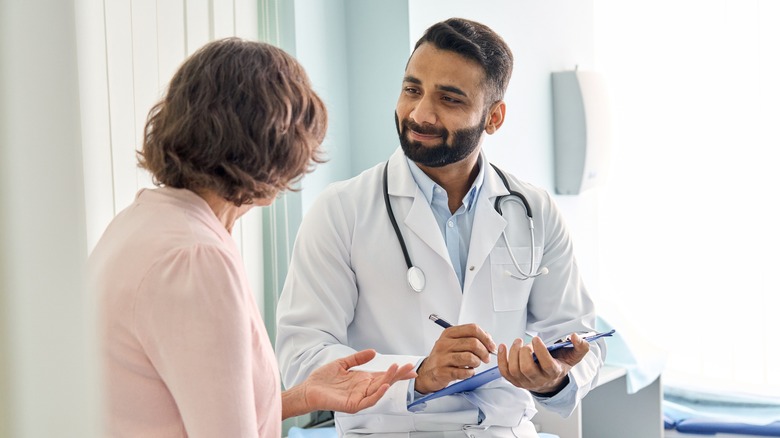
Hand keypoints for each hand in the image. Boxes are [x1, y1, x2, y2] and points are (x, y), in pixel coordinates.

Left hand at [301, 349, 416, 413]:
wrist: (308, 389)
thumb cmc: (323, 380)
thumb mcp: (343, 363)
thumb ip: (358, 358)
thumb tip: (373, 352)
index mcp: (363, 380)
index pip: (384, 375)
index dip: (397, 372)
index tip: (410, 367)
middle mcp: (363, 389)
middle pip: (385, 381)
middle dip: (398, 375)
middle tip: (410, 367)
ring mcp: (359, 398)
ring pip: (379, 390)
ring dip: (389, 380)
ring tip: (397, 370)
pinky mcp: (353, 405)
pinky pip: (369, 401)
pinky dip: (378, 394)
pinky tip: (384, 385)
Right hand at [415, 323, 496, 393]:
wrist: (427, 372)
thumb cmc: (444, 357)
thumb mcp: (454, 342)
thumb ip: (470, 338)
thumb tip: (488, 338)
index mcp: (449, 333)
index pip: (472, 329)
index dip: (486, 337)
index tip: (491, 346)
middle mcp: (444, 344)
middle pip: (473, 343)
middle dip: (484, 352)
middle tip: (485, 358)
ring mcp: (442, 357)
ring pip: (469, 357)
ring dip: (477, 362)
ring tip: (474, 364)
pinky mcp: (442, 371)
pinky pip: (463, 372)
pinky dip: (470, 373)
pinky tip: (468, 372)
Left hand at [497, 333, 588, 394]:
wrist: (551, 381)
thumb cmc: (560, 365)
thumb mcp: (573, 356)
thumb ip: (580, 346)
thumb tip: (575, 336)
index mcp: (553, 373)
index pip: (546, 365)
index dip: (540, 351)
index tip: (536, 339)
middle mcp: (539, 380)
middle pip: (527, 369)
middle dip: (524, 352)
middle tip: (526, 343)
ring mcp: (525, 382)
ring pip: (515, 370)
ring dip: (513, 353)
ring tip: (518, 342)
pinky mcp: (515, 381)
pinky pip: (504, 372)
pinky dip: (501, 359)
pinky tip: (503, 347)